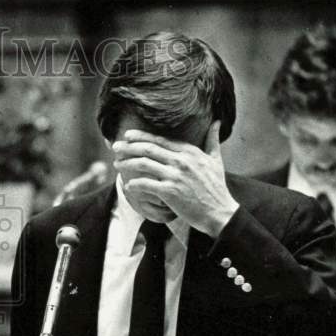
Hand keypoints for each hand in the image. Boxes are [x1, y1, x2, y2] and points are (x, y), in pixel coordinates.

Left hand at [112, 121, 239, 236]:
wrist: (220, 213)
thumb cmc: (217, 188)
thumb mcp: (216, 160)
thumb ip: (213, 141)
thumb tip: (216, 122)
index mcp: (189, 152)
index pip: (160, 140)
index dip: (141, 136)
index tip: (128, 135)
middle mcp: (181, 161)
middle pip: (148, 149)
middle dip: (128, 147)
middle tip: (115, 147)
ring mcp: (175, 176)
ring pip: (143, 164)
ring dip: (127, 163)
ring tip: (117, 165)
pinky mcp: (170, 192)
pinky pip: (145, 184)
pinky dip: (134, 184)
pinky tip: (127, 186)